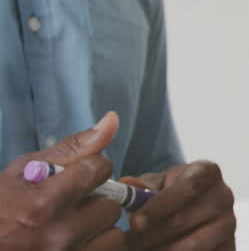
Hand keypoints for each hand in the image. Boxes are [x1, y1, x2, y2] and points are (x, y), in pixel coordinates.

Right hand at [0, 112, 126, 250]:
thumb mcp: (24, 171)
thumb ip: (72, 148)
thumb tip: (113, 120)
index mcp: (45, 201)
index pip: (100, 169)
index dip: (92, 169)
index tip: (78, 176)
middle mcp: (59, 233)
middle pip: (111, 205)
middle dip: (97, 202)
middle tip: (73, 206)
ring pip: (113, 235)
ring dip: (99, 229)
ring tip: (74, 227)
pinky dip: (95, 246)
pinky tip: (76, 241)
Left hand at [122, 162, 234, 250]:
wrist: (192, 213)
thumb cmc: (169, 196)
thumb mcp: (156, 186)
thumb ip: (141, 187)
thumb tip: (127, 184)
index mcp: (207, 172)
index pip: (187, 188)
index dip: (159, 207)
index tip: (135, 223)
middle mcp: (224, 196)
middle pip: (182, 220)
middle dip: (149, 235)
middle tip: (127, 243)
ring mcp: (229, 225)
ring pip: (189, 247)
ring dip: (158, 250)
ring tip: (138, 250)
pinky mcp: (229, 247)